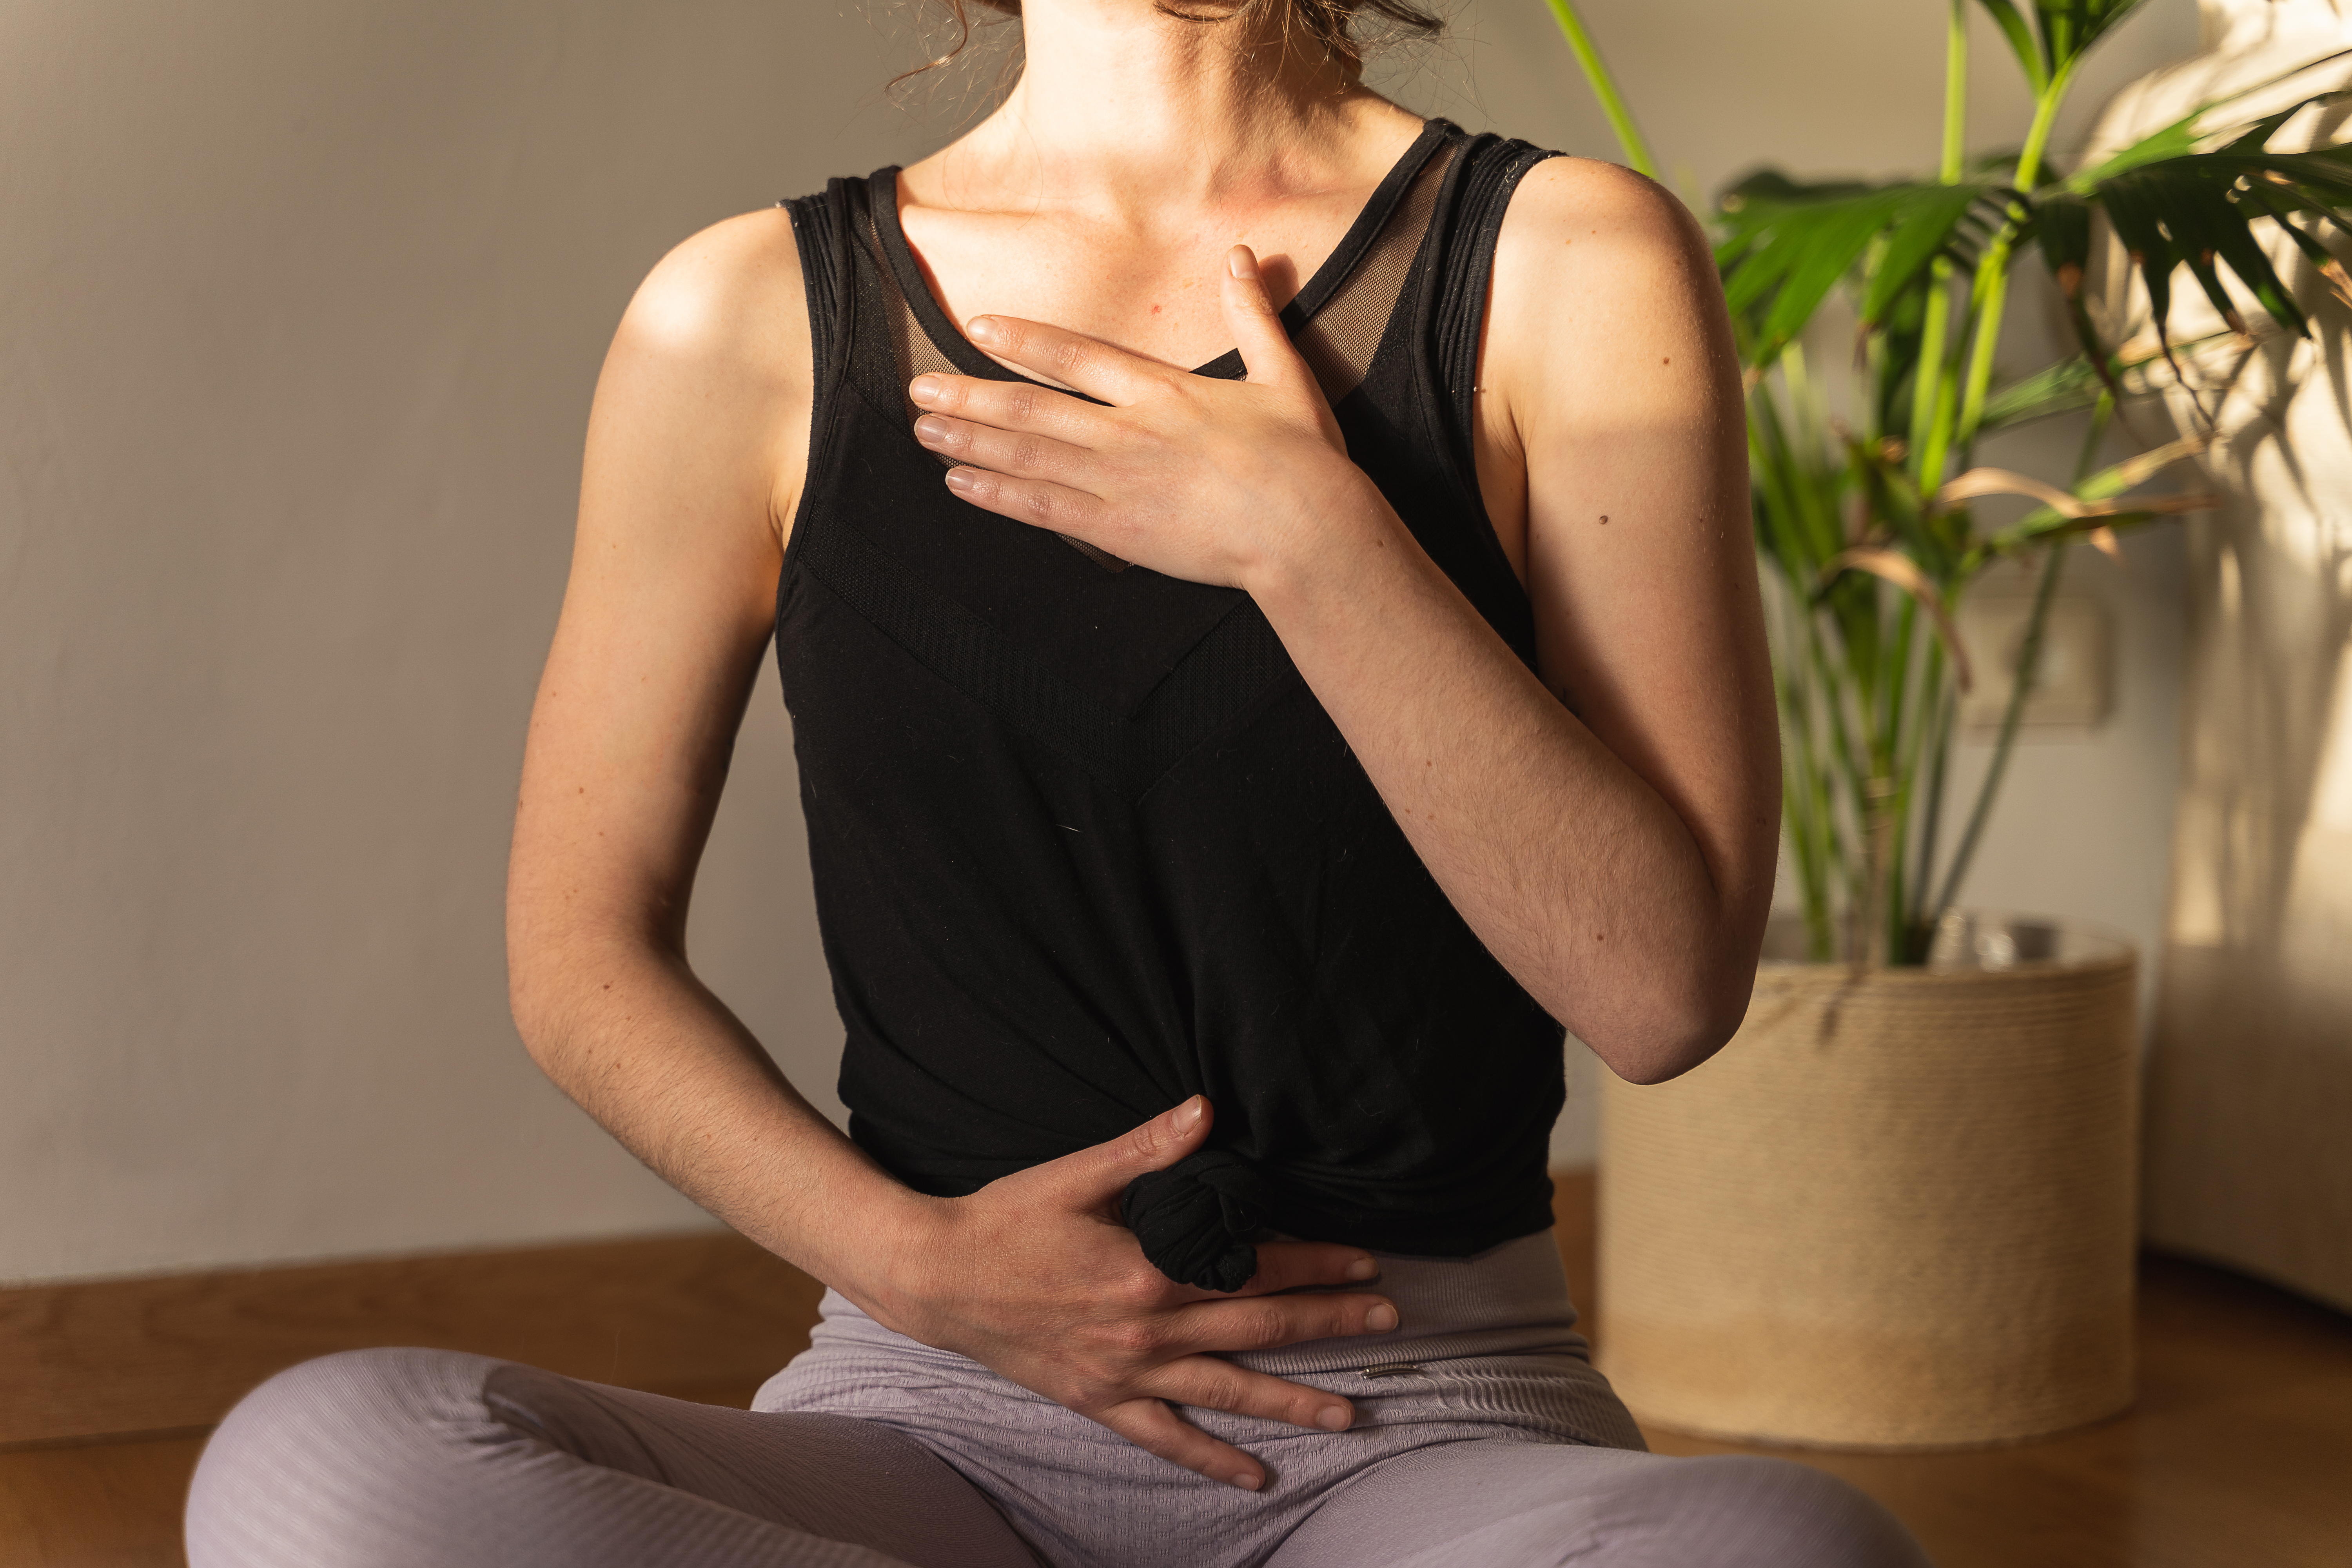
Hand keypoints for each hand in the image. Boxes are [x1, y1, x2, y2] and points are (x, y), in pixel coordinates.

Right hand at [852, 1096, 1399, 1490]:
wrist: (937, 1277)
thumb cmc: (1006, 1218)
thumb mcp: (1075, 1174)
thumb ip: (1147, 1148)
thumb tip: (1205, 1109)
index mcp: (1147, 1269)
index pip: (1252, 1265)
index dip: (1314, 1264)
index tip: (1365, 1263)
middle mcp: (1145, 1330)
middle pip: (1256, 1326)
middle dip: (1328, 1324)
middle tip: (1388, 1322)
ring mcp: (1124, 1372)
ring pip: (1226, 1390)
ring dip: (1292, 1402)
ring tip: (1351, 1415)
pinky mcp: (1100, 1400)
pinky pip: (1166, 1436)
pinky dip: (1212, 1457)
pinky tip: (1255, 1474)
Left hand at [907, 247, 1380, 591]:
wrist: (1309, 531)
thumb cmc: (1304, 458)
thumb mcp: (1284, 375)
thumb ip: (1254, 315)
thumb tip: (1244, 254)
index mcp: (1165, 391)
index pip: (1078, 356)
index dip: (1024, 342)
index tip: (979, 329)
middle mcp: (1130, 432)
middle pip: (1033, 407)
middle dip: (971, 396)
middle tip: (920, 387)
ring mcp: (1119, 483)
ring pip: (1028, 455)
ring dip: (970, 441)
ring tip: (924, 429)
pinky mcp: (1120, 531)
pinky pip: (1044, 510)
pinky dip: (997, 496)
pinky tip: (959, 484)